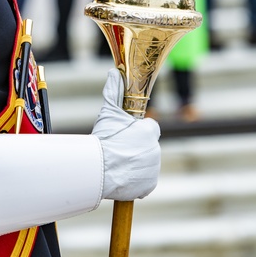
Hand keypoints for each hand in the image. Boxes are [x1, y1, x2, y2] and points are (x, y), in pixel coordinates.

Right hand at [91, 69, 161, 201]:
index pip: (150, 128)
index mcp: (149, 132)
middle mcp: (156, 150)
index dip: (137, 131)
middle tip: (118, 149)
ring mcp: (153, 168)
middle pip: (147, 146)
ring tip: (117, 163)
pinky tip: (122, 176)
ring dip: (135, 163)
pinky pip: (144, 180)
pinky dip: (135, 180)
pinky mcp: (149, 184)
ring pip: (146, 163)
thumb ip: (114, 91)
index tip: (125, 135)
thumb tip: (114, 72)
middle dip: (136, 148)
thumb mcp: (108, 113)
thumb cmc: (104, 139)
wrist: (99, 170)